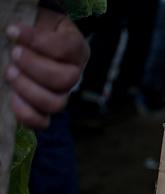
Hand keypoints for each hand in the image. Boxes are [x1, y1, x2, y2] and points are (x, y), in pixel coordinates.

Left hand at [4, 7, 89, 128]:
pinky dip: (27, 115)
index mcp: (76, 49)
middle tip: (14, 54)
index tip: (13, 31)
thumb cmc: (32, 29)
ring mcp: (61, 94)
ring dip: (29, 89)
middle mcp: (74, 73)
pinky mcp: (44, 109)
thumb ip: (34, 27)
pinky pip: (43, 122)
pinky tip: (13, 98)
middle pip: (66, 79)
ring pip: (55, 103)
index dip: (40, 42)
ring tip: (9, 73)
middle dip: (35, 67)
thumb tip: (17, 32)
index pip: (67, 49)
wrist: (27, 43)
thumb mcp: (37, 20)